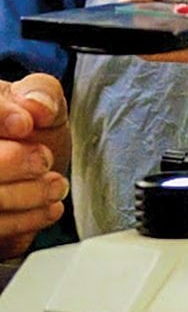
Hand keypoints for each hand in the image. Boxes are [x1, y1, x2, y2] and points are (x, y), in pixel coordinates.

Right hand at [0, 75, 69, 260]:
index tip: (24, 124)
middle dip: (14, 162)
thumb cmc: (32, 125)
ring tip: (57, 186)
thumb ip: (42, 91)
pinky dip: (25, 220)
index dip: (0, 117)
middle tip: (44, 159)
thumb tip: (36, 107)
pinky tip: (50, 207)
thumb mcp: (43, 98)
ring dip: (28, 195)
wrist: (34, 163)